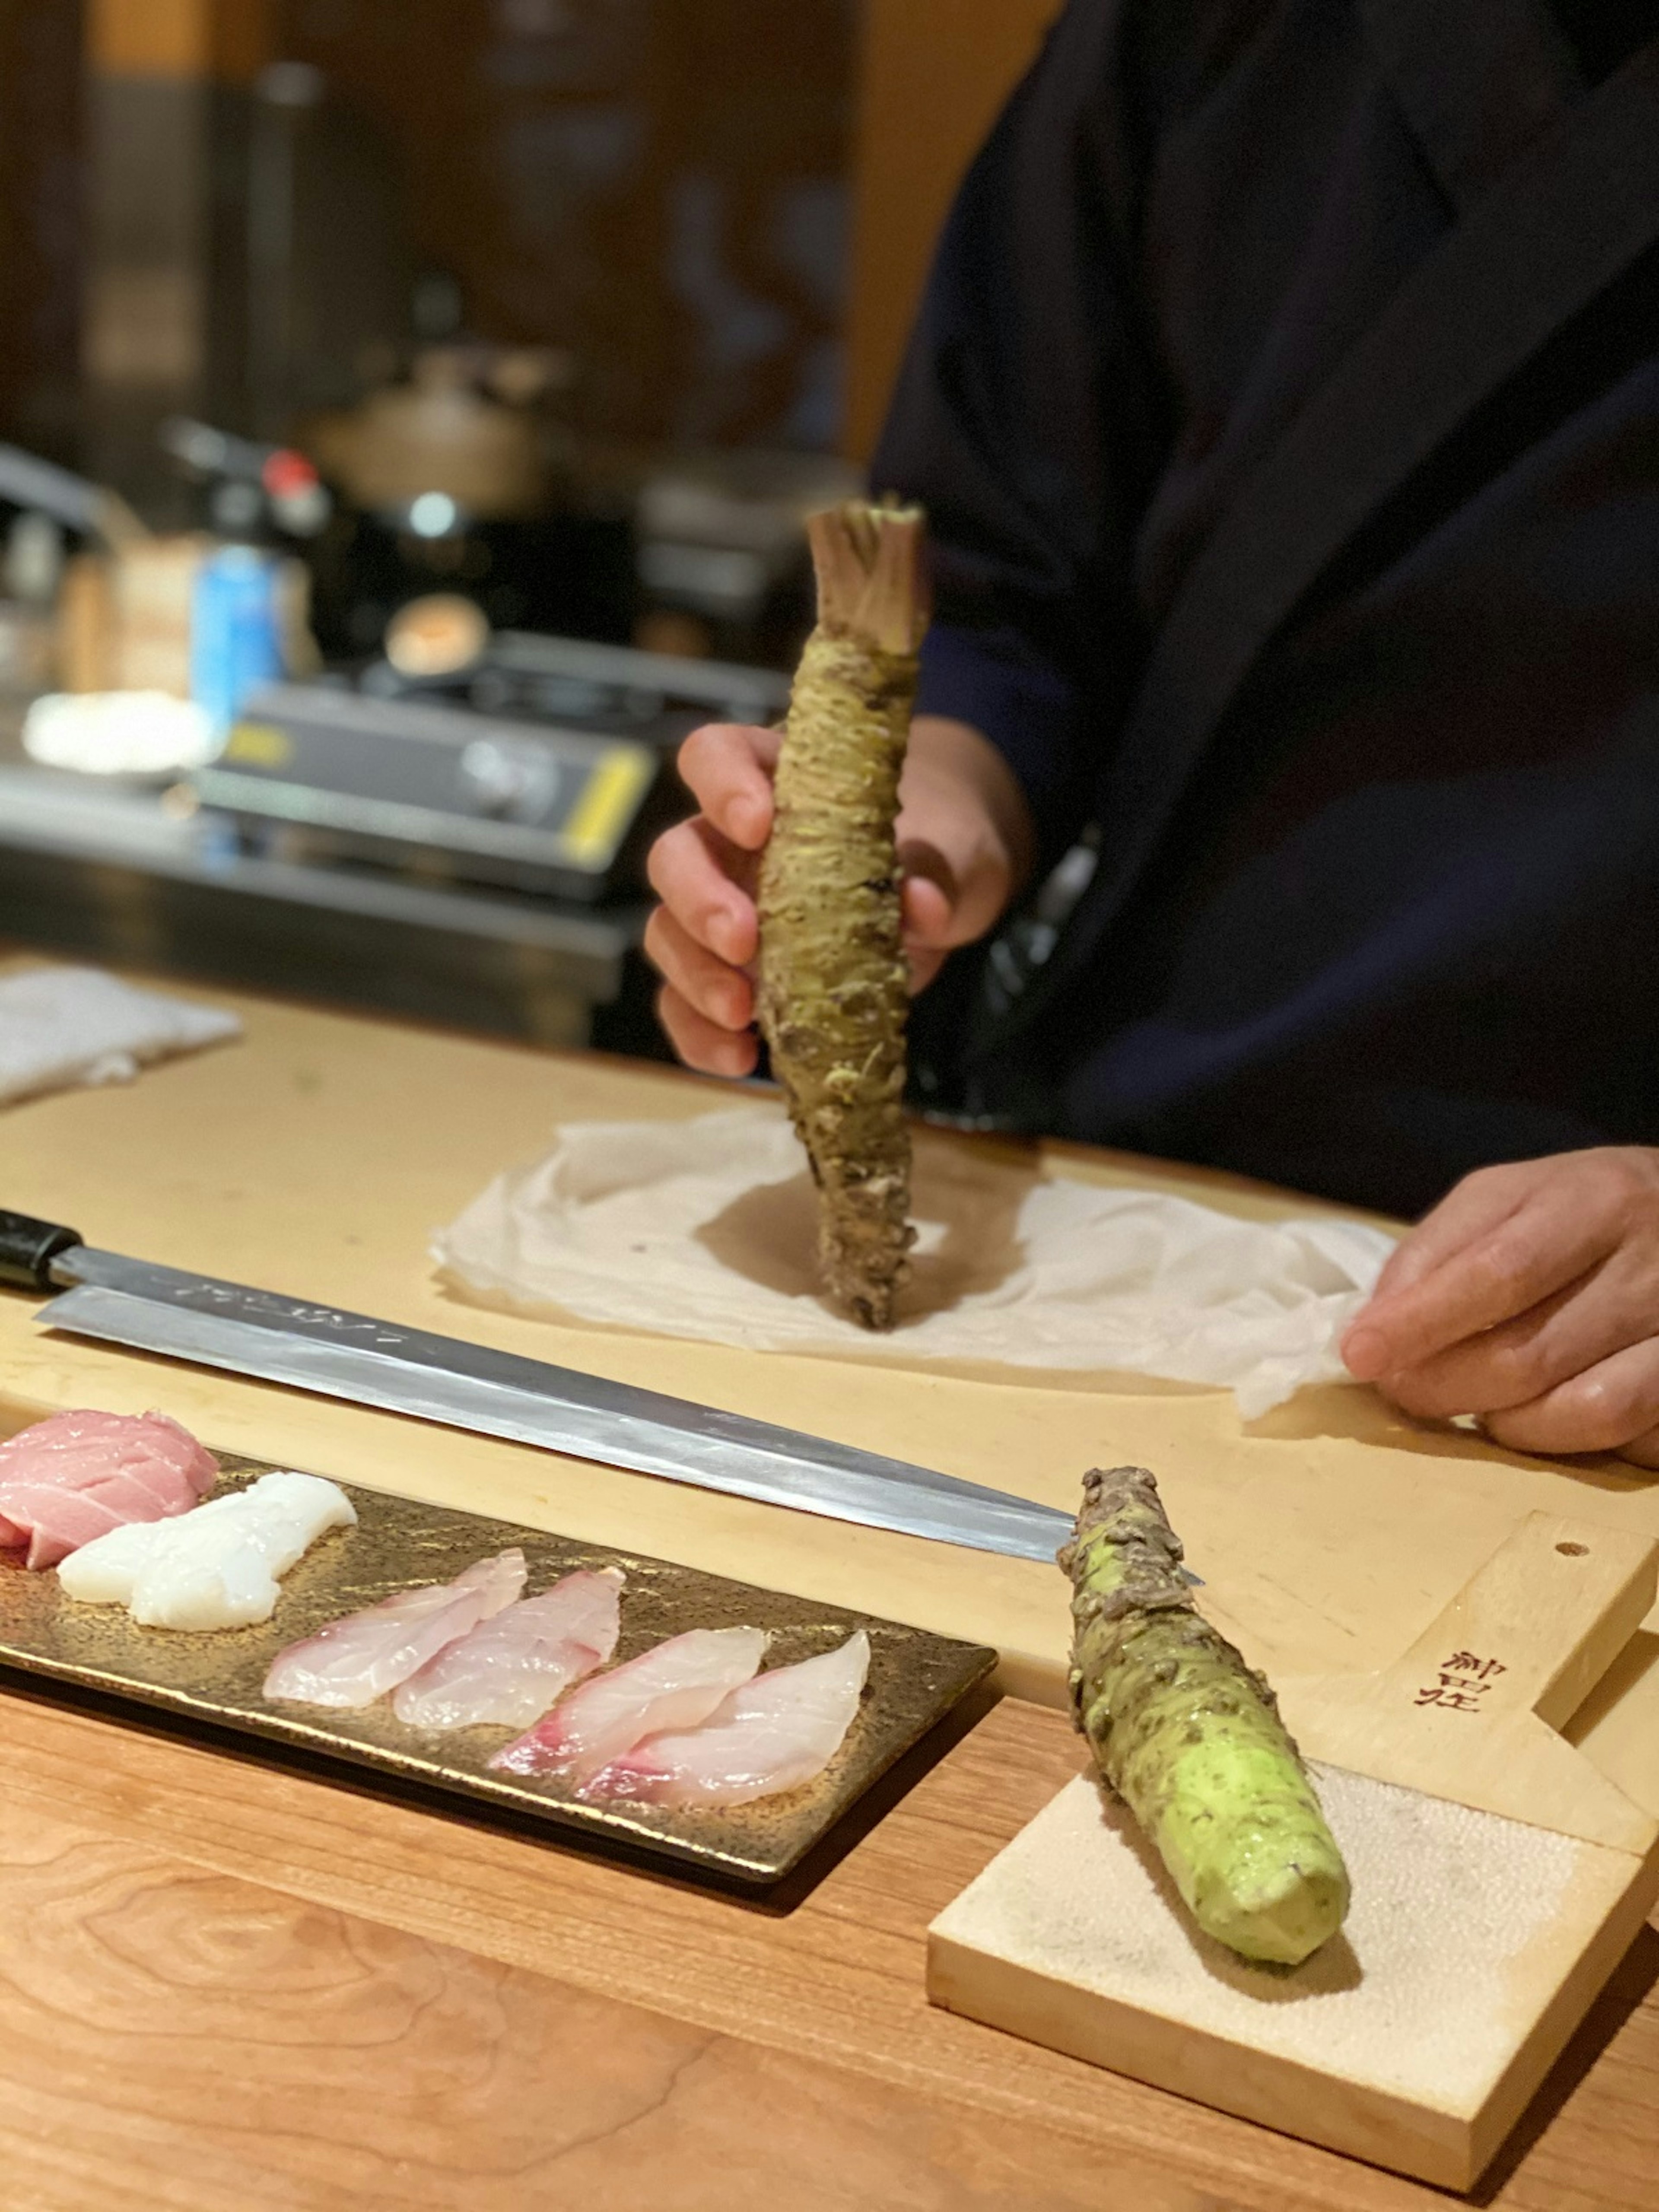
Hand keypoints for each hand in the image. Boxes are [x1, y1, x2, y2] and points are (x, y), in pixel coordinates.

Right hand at [643, 714, 1032, 1077]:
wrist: (944, 890)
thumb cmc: (934, 843)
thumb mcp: (948, 847)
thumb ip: (934, 868)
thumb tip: (923, 904)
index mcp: (773, 783)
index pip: (715, 757)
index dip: (721, 785)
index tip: (756, 825)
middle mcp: (729, 845)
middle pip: (675, 855)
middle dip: (698, 900)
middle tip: (742, 940)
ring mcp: (722, 911)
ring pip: (668, 933)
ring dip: (695, 974)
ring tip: (742, 1012)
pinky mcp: (731, 976)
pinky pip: (687, 1005)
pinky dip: (701, 1034)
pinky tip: (741, 1056)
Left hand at [1340, 1148, 1658, 1464]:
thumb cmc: (1583, 1211)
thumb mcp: (1510, 1199)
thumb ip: (1439, 1251)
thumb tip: (1377, 1321)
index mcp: (1595, 1202)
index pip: (1498, 1273)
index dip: (1421, 1321)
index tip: (1361, 1354)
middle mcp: (1653, 1266)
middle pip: (1531, 1353)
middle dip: (1446, 1385)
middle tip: (1405, 1390)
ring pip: (1587, 1410)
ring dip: (1510, 1423)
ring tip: (1478, 1404)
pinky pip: (1631, 1439)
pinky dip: (1572, 1442)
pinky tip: (1544, 1416)